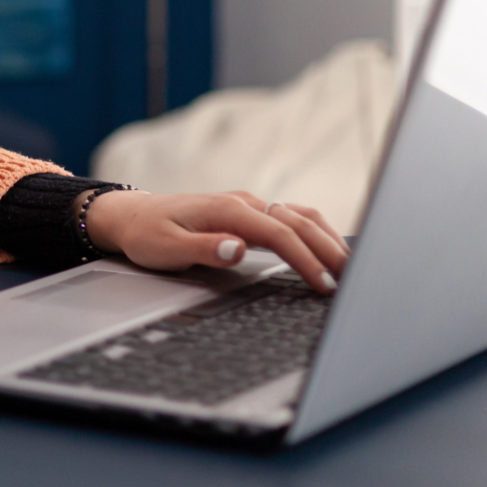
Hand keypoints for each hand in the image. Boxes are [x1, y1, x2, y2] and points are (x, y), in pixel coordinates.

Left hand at [83, 189, 350, 292]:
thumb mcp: (166, 247)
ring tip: (350, 267)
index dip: (305, 258)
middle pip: (298, 222)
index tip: (323, 283)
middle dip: (328, 249)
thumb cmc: (147, 234)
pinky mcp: (248, 214)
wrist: (132, 216)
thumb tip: (238, 248)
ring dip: (327, 238)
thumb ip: (203, 248)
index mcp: (226, 209)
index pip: (279, 232)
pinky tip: (328, 249)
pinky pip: (290, 218)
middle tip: (354, 280)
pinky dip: (315, 232)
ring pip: (299, 216)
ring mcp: (248, 206)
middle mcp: (242, 203)